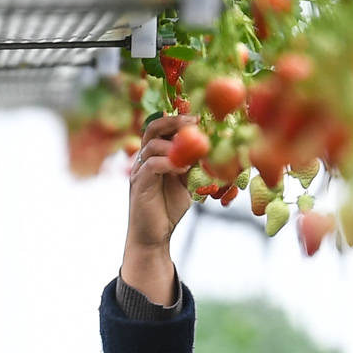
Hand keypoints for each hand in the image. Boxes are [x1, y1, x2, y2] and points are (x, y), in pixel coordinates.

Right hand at [119, 109, 195, 305]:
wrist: (153, 236)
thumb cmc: (168, 209)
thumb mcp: (186, 182)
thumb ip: (193, 165)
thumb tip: (214, 149)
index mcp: (155, 154)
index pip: (162, 127)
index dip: (178, 119)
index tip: (200, 116)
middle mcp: (144, 159)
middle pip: (152, 127)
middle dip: (174, 121)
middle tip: (195, 121)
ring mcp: (139, 171)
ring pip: (152, 145)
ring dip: (175, 144)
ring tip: (195, 149)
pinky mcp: (139, 185)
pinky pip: (152, 165)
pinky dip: (169, 163)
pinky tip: (184, 168)